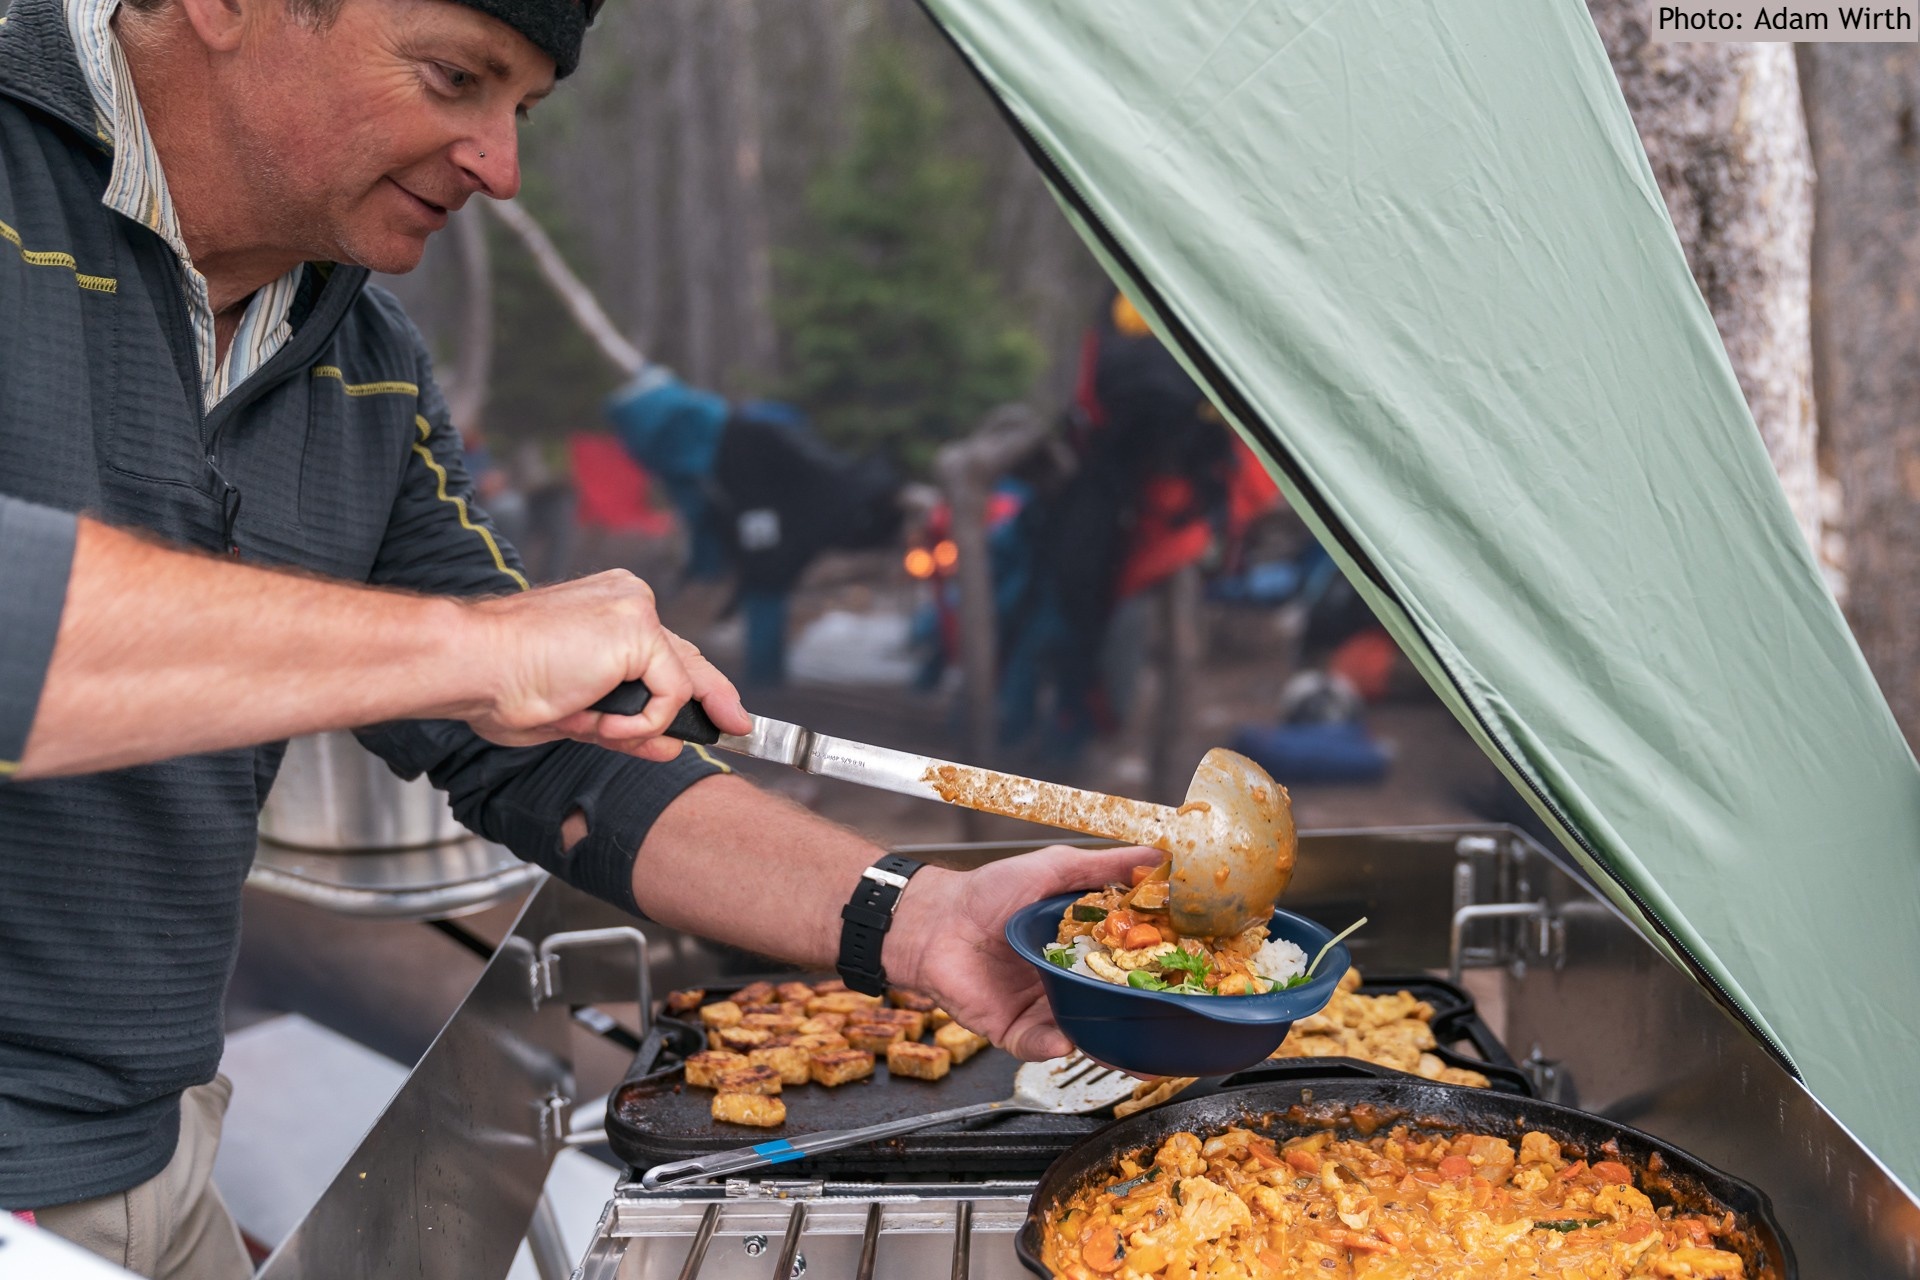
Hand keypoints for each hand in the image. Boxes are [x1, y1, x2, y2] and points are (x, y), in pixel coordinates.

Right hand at [460, 570, 750, 760]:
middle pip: (686, 659)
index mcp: (606, 608)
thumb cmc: (501, 684)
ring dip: (643, 724)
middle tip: (740, 726)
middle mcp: (627, 599)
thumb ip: (625, 723)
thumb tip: (671, 744)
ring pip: (677, 685)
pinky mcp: (640, 632)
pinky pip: (670, 696)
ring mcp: (637, 612)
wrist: (473, 665)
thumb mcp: (576, 712)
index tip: (720, 713)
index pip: (662, 652)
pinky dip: (643, 723)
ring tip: (596, 727)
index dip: (691, 688)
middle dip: (713, 699)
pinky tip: (603, 723)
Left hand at [884, 845, 1159, 1060]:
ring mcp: (1043, 1008)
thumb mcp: (1055, 867)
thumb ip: (1105, 866)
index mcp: (1085, 947)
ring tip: (1133, 1051)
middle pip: (1115, 1007)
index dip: (1159, 971)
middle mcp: (1069, 982)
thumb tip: (1157, 855)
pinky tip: (1063, 1038)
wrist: (934, 919)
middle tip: (1171, 1024)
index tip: (1190, 974)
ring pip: (1083, 1033)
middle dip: (1142, 1020)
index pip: (1132, 965)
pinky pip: (1037, 1044)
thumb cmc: (990, 890)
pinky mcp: (1012, 1028)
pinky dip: (1051, 1044)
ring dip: (1107, 1043)